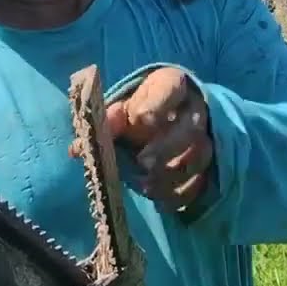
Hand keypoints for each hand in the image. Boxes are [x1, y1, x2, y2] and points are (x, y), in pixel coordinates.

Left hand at [72, 67, 212, 211]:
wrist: (165, 123)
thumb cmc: (137, 112)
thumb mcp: (120, 110)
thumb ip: (105, 125)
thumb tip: (77, 148)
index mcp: (171, 85)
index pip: (171, 87)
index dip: (157, 104)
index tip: (139, 120)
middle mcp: (194, 109)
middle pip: (191, 127)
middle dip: (166, 147)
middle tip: (142, 162)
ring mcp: (206, 136)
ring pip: (200, 154)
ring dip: (173, 173)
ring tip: (147, 185)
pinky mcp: (208, 163)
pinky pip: (203, 179)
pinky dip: (182, 193)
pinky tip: (162, 200)